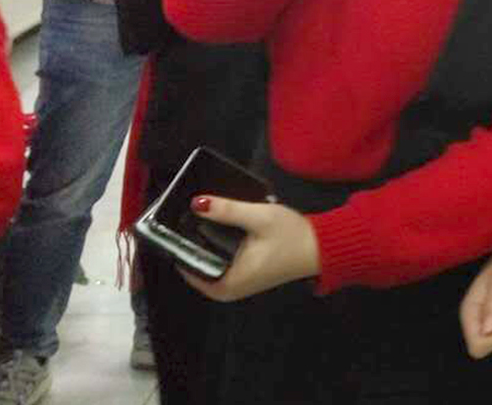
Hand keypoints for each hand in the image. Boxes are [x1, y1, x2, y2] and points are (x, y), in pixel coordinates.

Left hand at [178, 195, 320, 302]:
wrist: (321, 247)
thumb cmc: (290, 236)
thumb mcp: (259, 218)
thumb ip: (228, 210)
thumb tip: (196, 202)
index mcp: (227, 283)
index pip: (187, 268)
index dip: (178, 245)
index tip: (170, 222)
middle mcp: (227, 290)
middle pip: (195, 266)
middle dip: (188, 242)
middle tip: (180, 214)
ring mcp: (236, 284)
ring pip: (207, 264)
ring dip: (201, 243)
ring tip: (193, 216)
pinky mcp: (244, 276)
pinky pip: (218, 263)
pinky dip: (214, 247)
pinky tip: (214, 226)